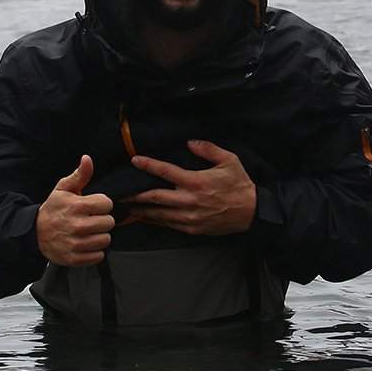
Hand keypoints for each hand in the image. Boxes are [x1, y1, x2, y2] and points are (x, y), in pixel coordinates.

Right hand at [36, 155, 114, 266]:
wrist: (34, 233)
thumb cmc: (52, 209)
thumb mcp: (63, 189)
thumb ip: (79, 175)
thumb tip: (87, 159)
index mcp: (76, 206)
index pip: (107, 204)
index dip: (102, 204)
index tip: (94, 206)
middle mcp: (77, 226)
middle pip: (109, 222)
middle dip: (102, 220)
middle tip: (91, 219)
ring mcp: (76, 244)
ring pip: (106, 240)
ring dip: (99, 236)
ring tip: (89, 232)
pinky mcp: (75, 258)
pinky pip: (98, 256)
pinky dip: (94, 251)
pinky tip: (86, 244)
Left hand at [125, 141, 256, 236]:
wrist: (251, 212)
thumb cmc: (239, 184)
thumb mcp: (229, 160)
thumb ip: (208, 149)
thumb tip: (189, 142)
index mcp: (196, 181)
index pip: (166, 171)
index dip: (148, 165)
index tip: (135, 160)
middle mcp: (189, 200)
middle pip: (154, 197)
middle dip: (135, 194)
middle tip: (120, 193)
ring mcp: (189, 216)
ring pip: (158, 213)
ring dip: (141, 209)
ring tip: (128, 206)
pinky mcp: (192, 228)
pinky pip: (168, 224)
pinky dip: (155, 220)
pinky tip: (146, 217)